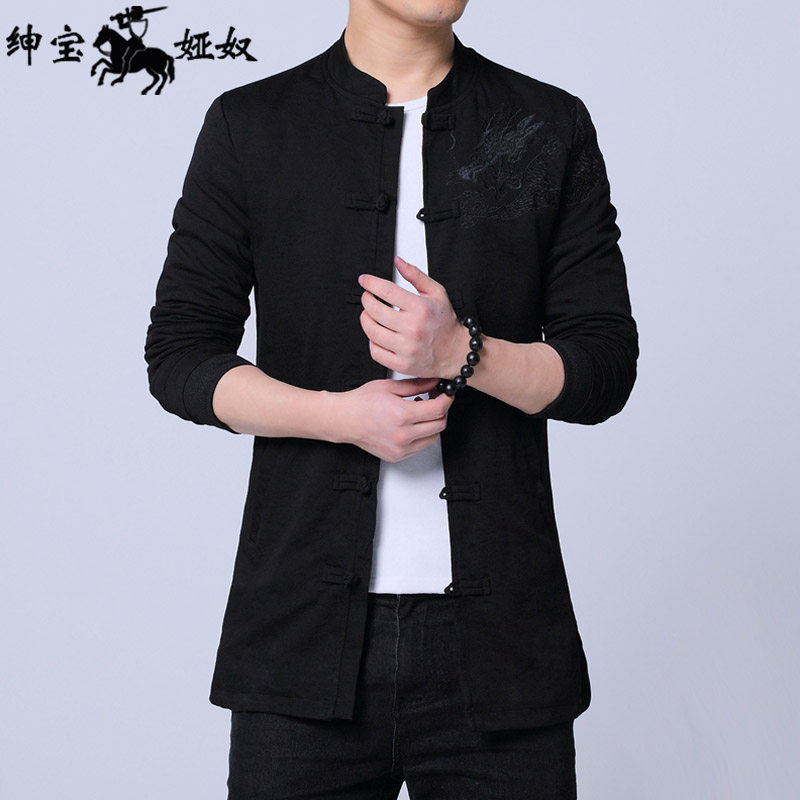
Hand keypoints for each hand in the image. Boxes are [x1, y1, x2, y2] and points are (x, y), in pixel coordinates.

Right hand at [332, 376, 453, 461]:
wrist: (344, 420)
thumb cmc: (362, 402)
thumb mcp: (390, 387)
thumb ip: (416, 385)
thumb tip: (434, 382)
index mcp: (402, 415)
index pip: (438, 410)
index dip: (446, 399)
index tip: (446, 394)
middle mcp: (402, 435)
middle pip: (439, 425)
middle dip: (442, 411)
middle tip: (435, 400)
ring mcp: (400, 448)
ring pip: (433, 437)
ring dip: (433, 424)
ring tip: (420, 412)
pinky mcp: (397, 456)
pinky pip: (420, 446)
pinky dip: (422, 435)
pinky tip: (412, 424)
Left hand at [358, 256, 466, 378]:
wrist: (456, 353)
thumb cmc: (445, 322)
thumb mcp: (437, 292)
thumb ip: (416, 275)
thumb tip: (398, 262)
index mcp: (420, 308)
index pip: (386, 291)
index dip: (370, 283)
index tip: (364, 280)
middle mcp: (413, 328)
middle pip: (375, 310)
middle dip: (366, 300)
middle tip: (367, 296)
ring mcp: (406, 348)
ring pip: (372, 332)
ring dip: (365, 319)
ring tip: (369, 314)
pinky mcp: (402, 364)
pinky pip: (376, 352)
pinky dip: (371, 341)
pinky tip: (377, 334)